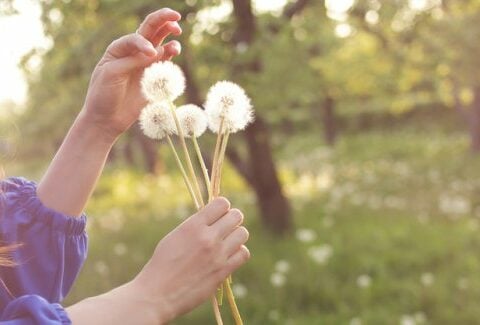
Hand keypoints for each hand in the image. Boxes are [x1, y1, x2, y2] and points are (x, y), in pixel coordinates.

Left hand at [82, 8, 181, 140]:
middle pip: (150, 30)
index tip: (150, 54)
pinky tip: (175, 50)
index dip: (144, 42)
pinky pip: (166, 61)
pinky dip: (172, 54)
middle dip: (163, 20)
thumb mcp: (112, 74)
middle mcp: (134, 52)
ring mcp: (145, 64)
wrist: (107, 119)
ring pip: (161, 43)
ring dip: (170, 36)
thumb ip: (132, 61)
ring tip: (177, 34)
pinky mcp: (155, 77)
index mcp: (119, 48)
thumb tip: (156, 51)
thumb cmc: (103, 94)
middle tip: (175, 16)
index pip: (136, 37)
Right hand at [134, 198, 250, 322]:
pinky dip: (238, 253)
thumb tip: (214, 218)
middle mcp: (207, 237)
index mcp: (193, 226)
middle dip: (232, 219)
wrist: (157, 294)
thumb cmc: (162, 264)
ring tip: (227, 241)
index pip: (222, 203)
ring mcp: (217, 255)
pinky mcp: (223, 271)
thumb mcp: (175, 236)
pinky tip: (228, 256)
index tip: (218, 214)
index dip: (223, 207)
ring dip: (237, 235)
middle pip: (236, 216)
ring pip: (243, 233)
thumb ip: (196, 226)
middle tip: (225, 227)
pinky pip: (243, 253)